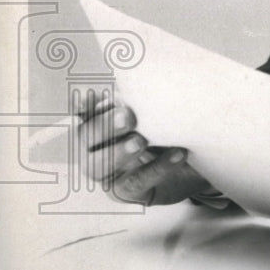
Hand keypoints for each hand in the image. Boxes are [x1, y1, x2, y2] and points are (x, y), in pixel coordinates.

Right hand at [74, 92, 212, 205]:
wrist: (187, 167)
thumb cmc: (162, 132)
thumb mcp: (152, 113)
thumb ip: (141, 99)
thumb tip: (140, 78)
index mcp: (97, 126)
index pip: (83, 114)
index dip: (82, 105)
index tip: (88, 92)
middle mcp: (94, 150)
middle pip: (86, 138)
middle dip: (105, 126)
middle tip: (128, 116)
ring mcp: (107, 174)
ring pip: (101, 165)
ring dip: (120, 151)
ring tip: (141, 141)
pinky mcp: (127, 192)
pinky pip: (137, 181)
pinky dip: (157, 168)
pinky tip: (177, 154)